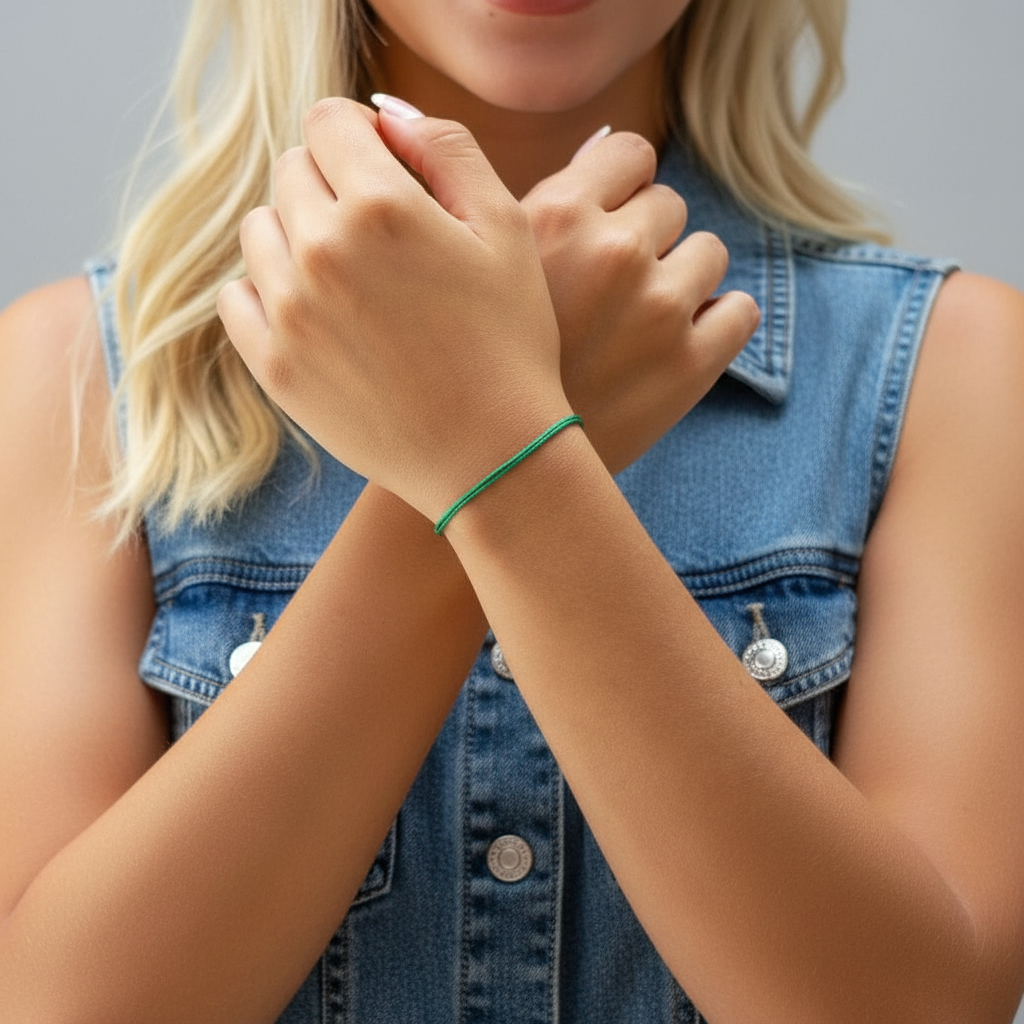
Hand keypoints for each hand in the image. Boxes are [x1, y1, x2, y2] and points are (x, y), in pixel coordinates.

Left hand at [218, 99, 571, 522]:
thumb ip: (447, 148)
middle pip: (292, 171)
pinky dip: (270, 292)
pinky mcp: (274, 367)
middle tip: (383, 236)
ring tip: (353, 278)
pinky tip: (320, 313)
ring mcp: (289, 312)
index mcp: (380, 206)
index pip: (328, 121)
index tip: (386, 171)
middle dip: (333, 185)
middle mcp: (320, 250)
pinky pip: (239, 297)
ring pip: (261, 230)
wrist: (492, 457)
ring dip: (299, 235)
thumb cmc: (511, 343)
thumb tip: (385, 118)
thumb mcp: (508, 228)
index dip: (361, 138)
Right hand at [523, 131, 759, 474]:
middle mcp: (615, 251)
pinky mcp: (692, 364)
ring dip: (681, 279)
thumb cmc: (484, 359)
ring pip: (708, 253)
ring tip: (635, 323)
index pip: (633, 153)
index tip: (603, 226)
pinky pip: (740, 310)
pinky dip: (715, 323)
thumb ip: (550, 200)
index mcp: (559, 212)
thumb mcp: (495, 264)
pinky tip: (673, 345)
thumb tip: (606, 148)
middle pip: (668, 205)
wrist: (493, 463)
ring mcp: (659, 308)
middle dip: (645, 239)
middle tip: (607, 292)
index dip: (621, 189)